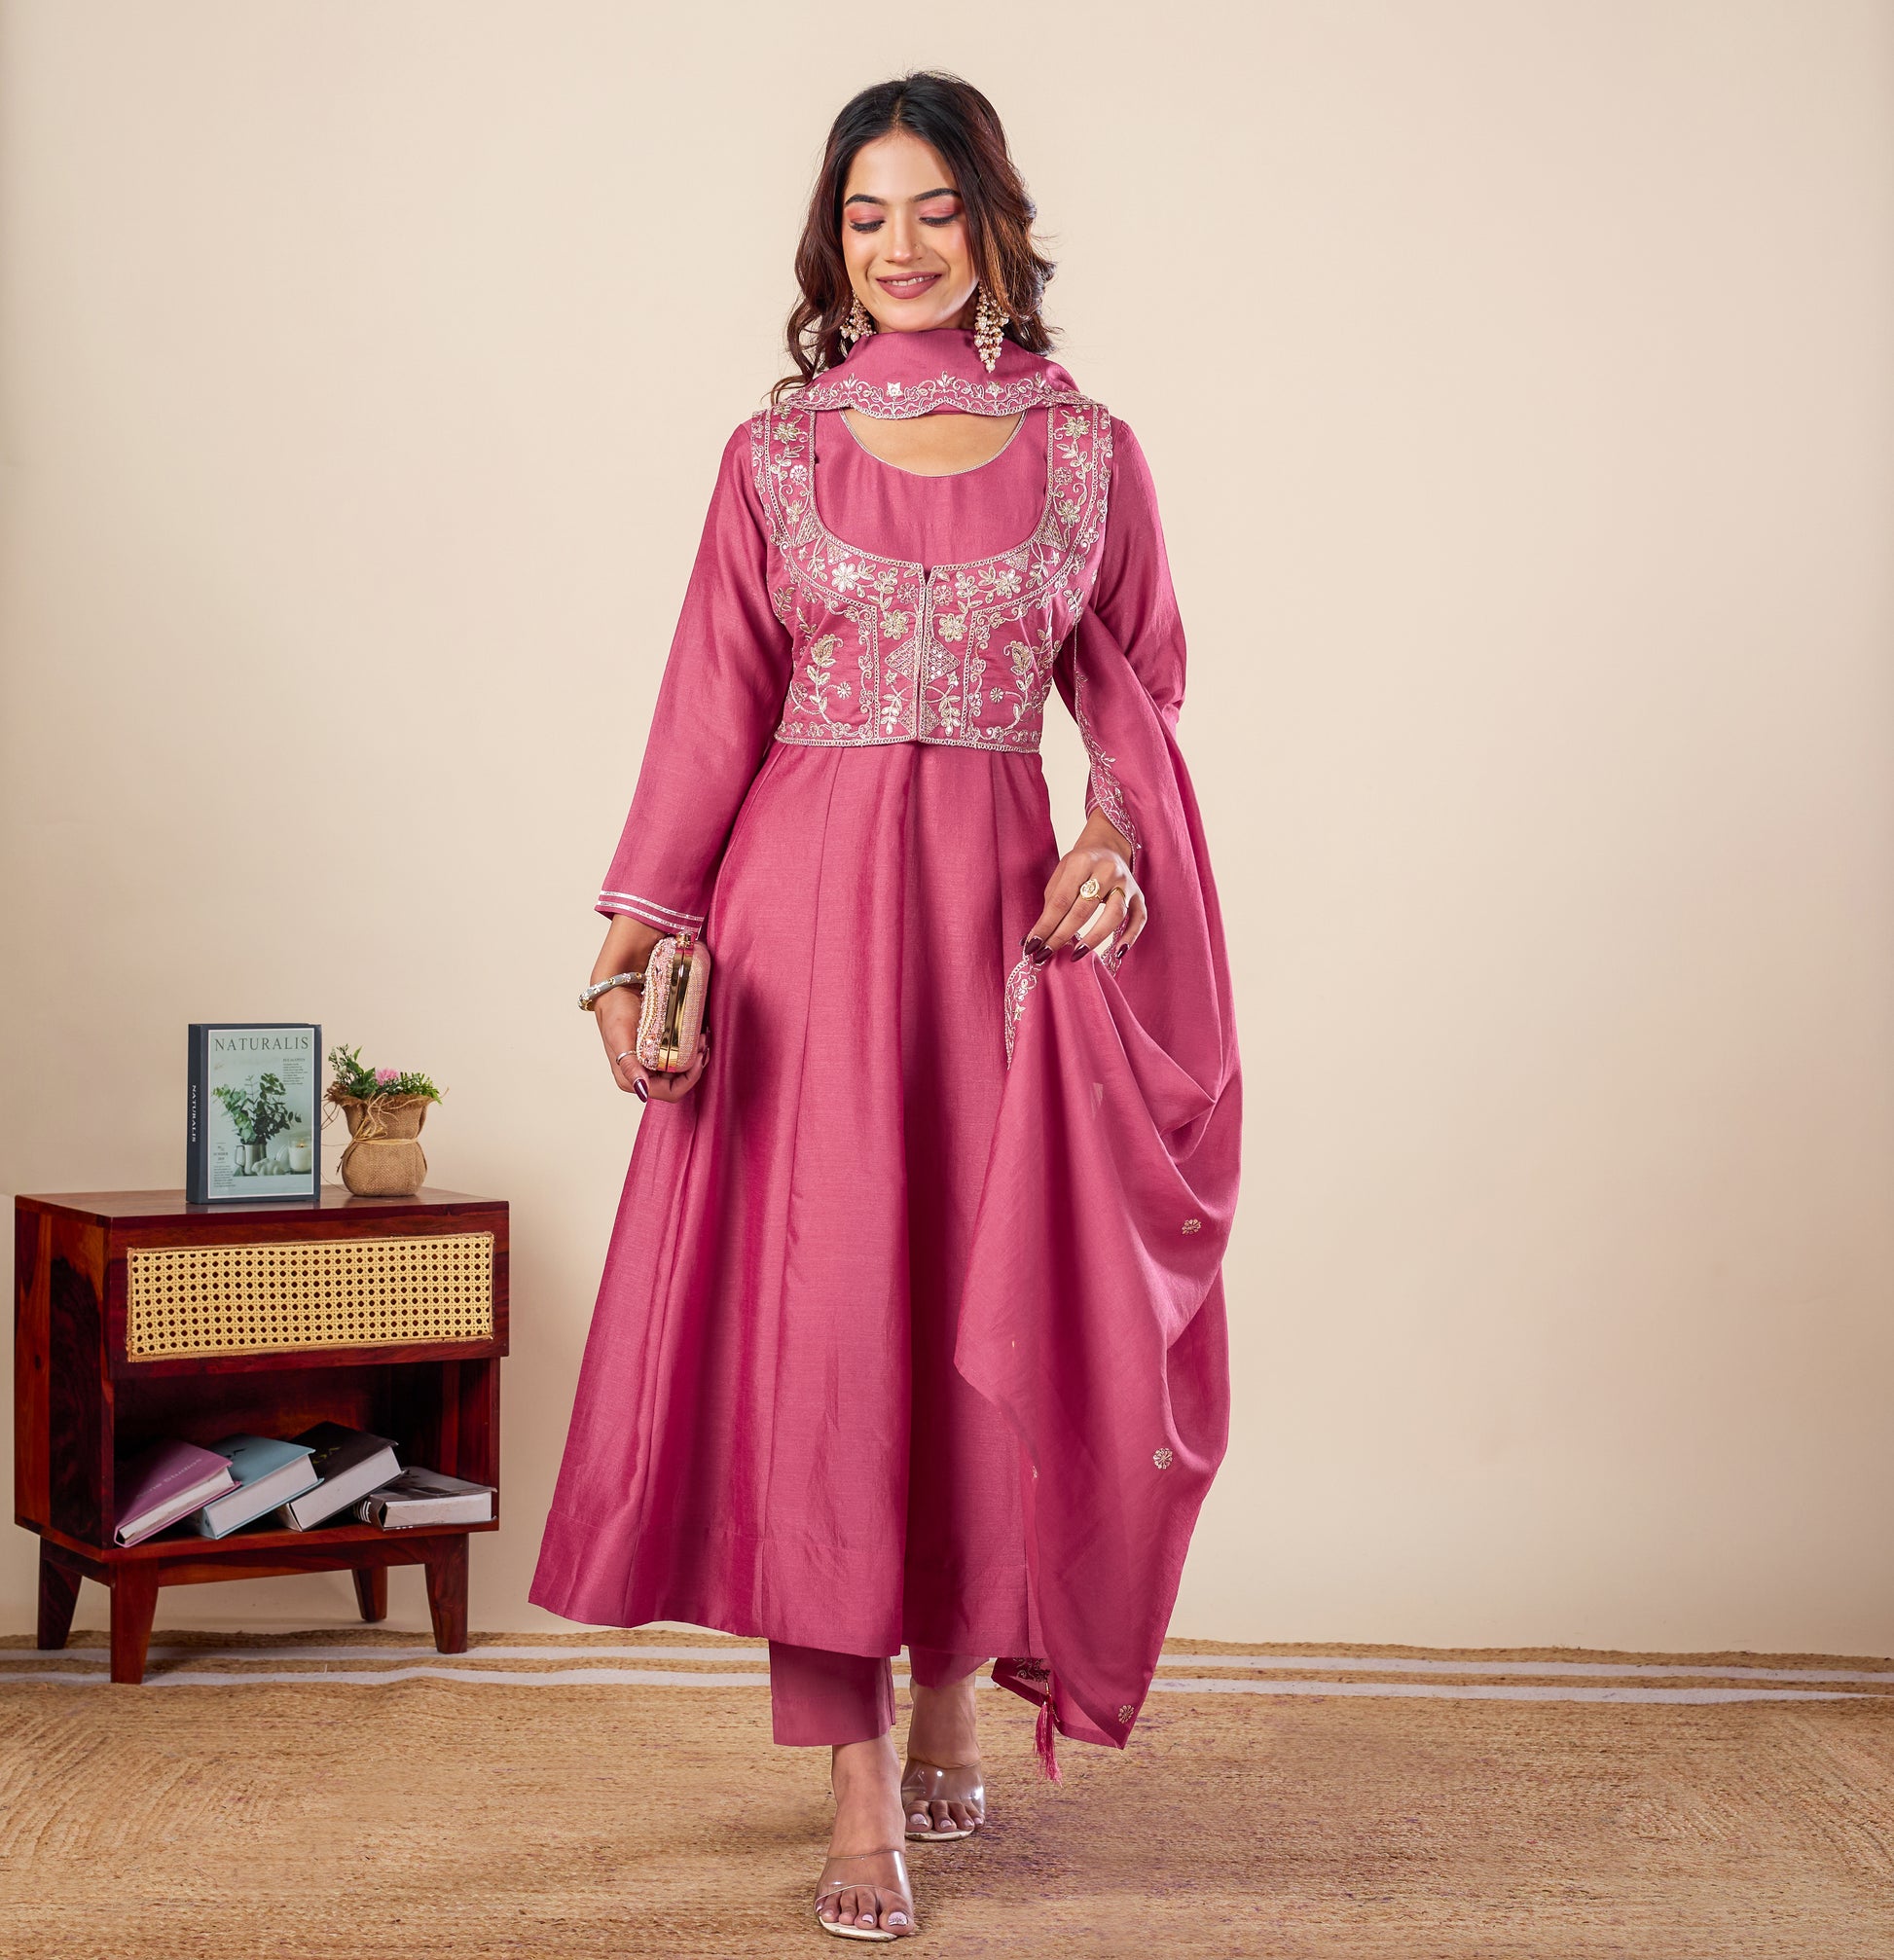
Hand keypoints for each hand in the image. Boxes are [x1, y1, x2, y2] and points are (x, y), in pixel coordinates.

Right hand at [596, 983, 709, 1102]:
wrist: (615, 993)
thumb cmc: (614, 1013)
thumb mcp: (620, 1037)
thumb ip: (629, 1066)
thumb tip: (642, 1090)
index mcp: (632, 1080)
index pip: (670, 1092)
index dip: (689, 1080)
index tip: (698, 1058)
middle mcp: (644, 1076)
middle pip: (679, 1082)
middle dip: (695, 1066)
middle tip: (703, 1044)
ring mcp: (652, 1065)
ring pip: (682, 1070)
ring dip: (695, 1057)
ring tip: (701, 1038)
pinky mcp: (658, 1052)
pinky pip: (679, 1057)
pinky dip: (690, 1049)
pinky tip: (696, 1036)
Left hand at [1022, 813, 1146, 965]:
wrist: (1108, 847)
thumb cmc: (1080, 865)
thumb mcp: (1061, 874)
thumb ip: (1051, 904)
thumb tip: (1038, 937)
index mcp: (1082, 862)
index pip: (1061, 900)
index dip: (1046, 925)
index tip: (1032, 945)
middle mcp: (1107, 870)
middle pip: (1084, 909)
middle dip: (1062, 935)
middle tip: (1046, 954)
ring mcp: (1126, 884)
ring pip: (1114, 914)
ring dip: (1094, 938)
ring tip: (1076, 955)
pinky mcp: (1139, 896)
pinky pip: (1139, 919)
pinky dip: (1130, 937)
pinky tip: (1117, 953)